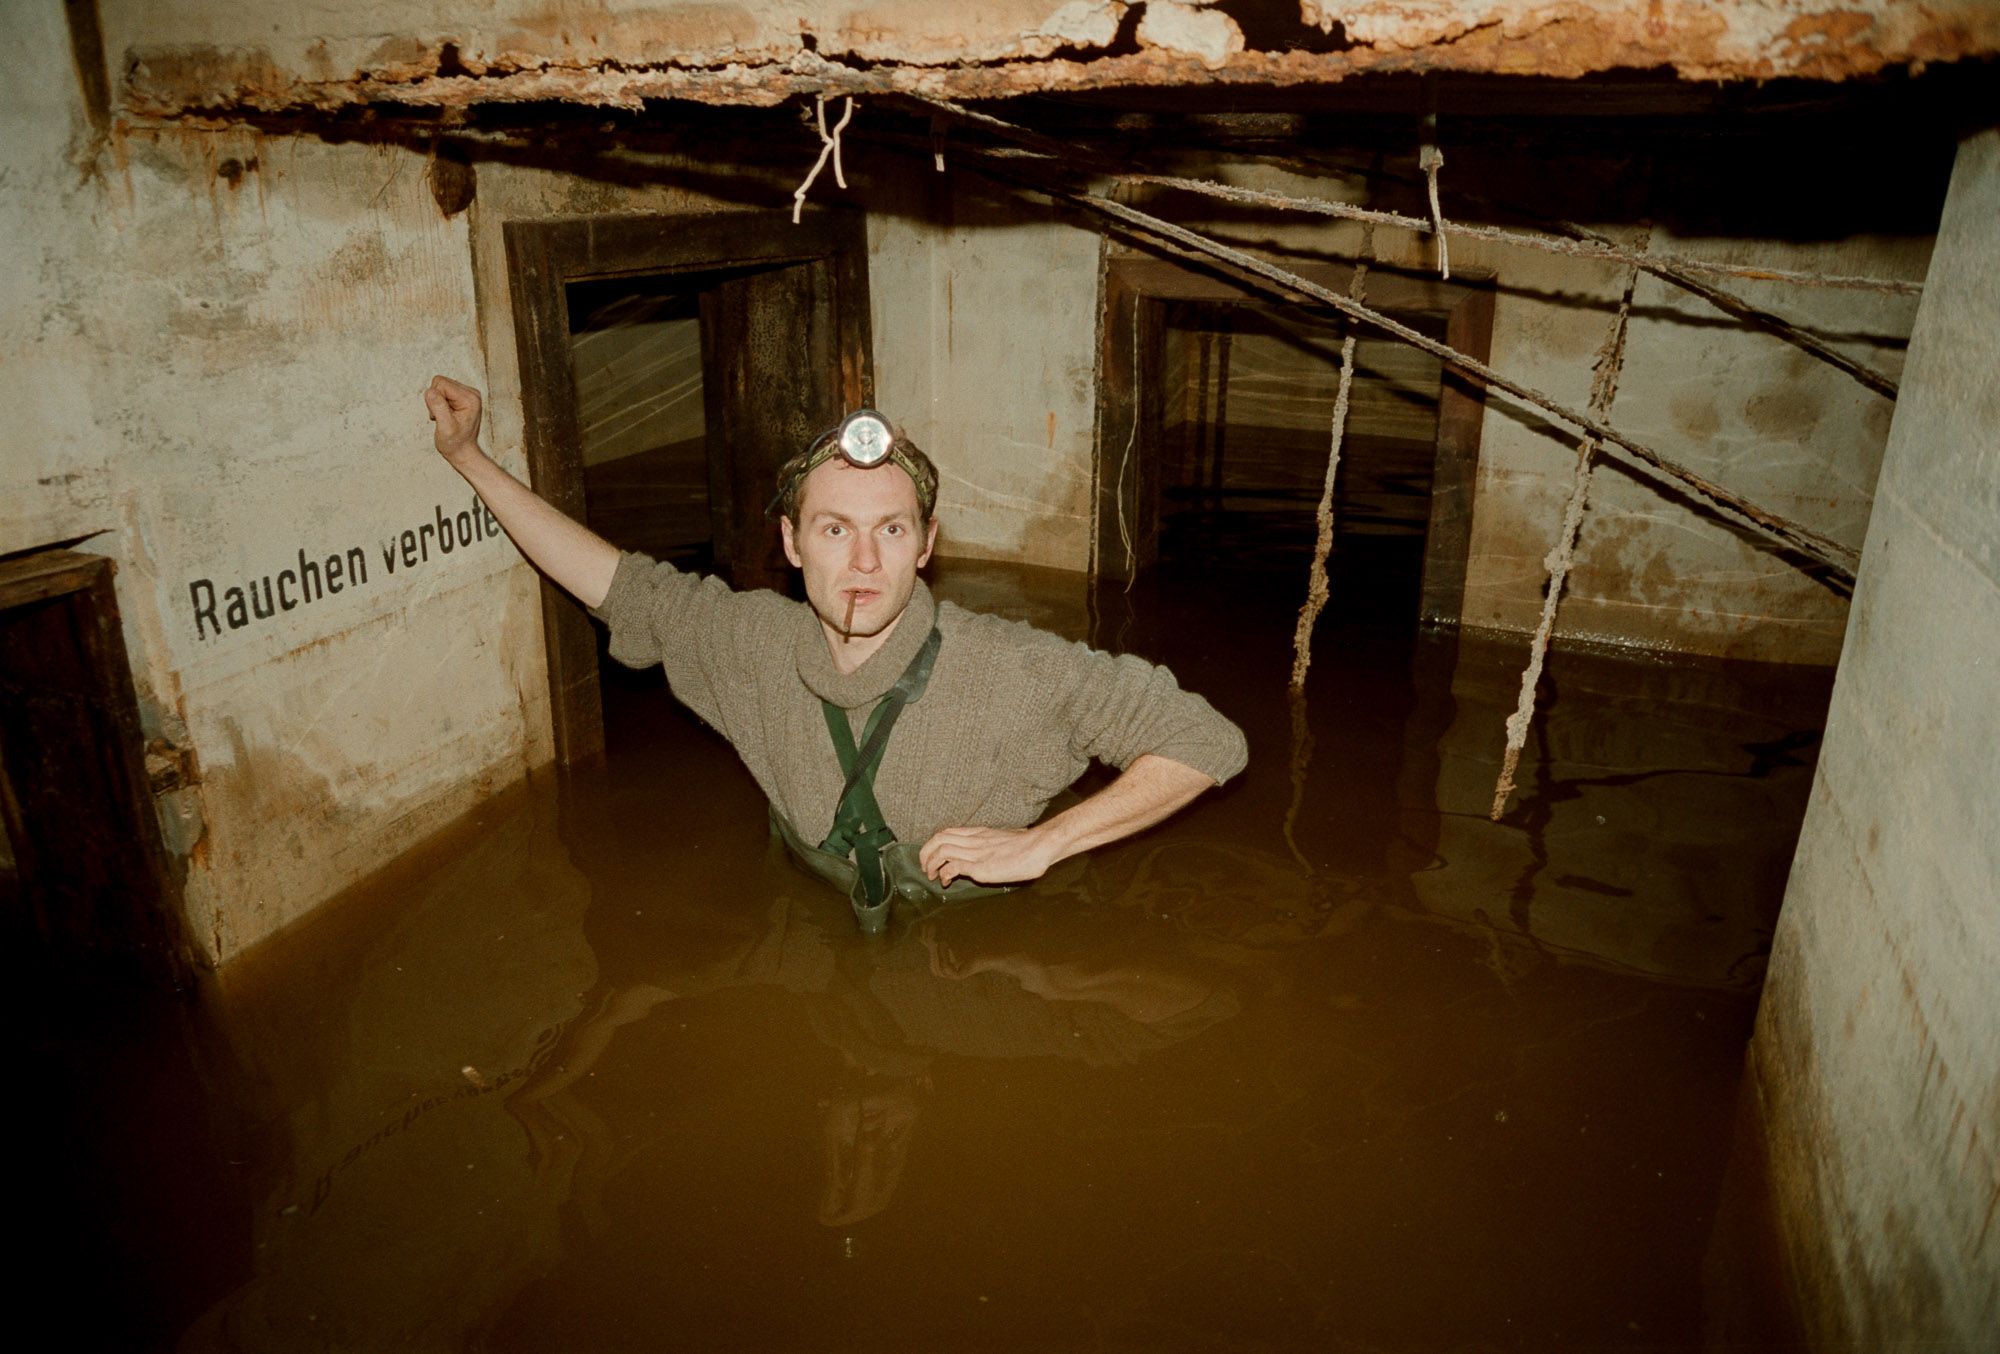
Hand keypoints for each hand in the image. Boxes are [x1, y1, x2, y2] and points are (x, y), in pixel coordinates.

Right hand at [423, 374, 483, 461]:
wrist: (462, 451)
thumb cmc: (455, 443)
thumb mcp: (445, 427)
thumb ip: (438, 407)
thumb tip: (430, 391)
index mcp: (470, 398)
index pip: (441, 383)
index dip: (434, 399)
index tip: (441, 415)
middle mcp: (471, 393)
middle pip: (440, 382)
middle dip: (435, 400)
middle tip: (441, 417)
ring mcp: (467, 394)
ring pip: (439, 387)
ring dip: (436, 403)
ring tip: (444, 417)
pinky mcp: (461, 397)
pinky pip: (441, 392)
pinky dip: (439, 404)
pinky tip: (446, 415)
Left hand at [918, 825, 1057, 885]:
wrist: (1039, 847)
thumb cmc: (1028, 845)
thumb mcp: (1003, 840)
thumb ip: (991, 845)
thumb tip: (989, 853)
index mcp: (979, 832)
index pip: (947, 831)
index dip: (934, 843)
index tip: (933, 856)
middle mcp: (974, 840)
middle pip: (938, 838)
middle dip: (926, 853)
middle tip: (925, 868)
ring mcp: (976, 852)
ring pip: (941, 850)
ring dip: (931, 864)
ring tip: (931, 876)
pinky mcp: (979, 867)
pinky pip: (952, 866)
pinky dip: (944, 874)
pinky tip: (946, 881)